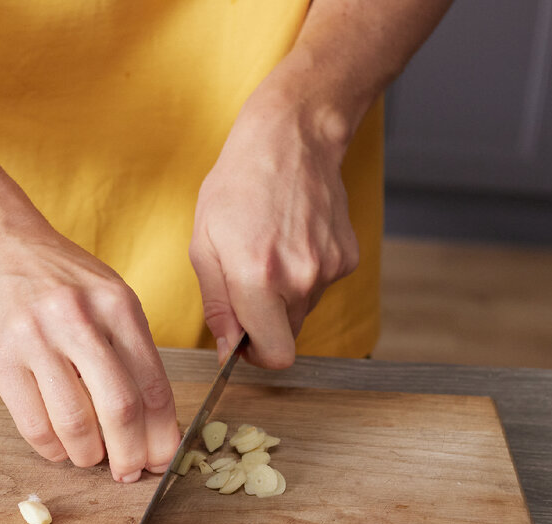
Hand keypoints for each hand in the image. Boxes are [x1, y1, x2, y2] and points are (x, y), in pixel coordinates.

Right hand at [0, 229, 180, 481]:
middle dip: (131, 454)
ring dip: (88, 455)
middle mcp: (79, 319)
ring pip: (75, 422)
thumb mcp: (109, 296)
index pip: (153, 385)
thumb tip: (154, 423)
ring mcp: (36, 338)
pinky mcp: (1, 358)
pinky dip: (52, 448)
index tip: (163, 459)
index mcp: (118, 305)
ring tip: (91, 458)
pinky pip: (33, 424)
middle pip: (120, 408)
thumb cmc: (61, 279)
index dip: (162, 434)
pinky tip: (59, 447)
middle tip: (129, 472)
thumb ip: (133, 349)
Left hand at [189, 72, 359, 368]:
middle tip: (247, 282)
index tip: (243, 340)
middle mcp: (300, 279)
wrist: (292, 140)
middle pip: (287, 335)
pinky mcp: (347, 258)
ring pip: (303, 310)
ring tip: (269, 250)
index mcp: (258, 279)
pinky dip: (305, 274)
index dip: (256, 356)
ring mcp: (329, 268)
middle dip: (265, 322)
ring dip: (283, 295)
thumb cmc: (237, 186)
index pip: (275, 355)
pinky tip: (291, 239)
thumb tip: (227, 348)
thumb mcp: (204, 245)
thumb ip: (216, 305)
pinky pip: (321, 286)